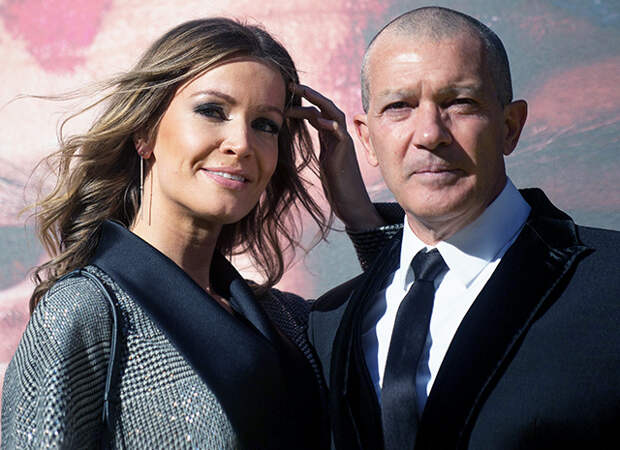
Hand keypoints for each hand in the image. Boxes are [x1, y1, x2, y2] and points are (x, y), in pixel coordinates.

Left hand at [287, 83, 383, 229]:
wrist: (351, 202)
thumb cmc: (336, 186)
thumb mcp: (323, 163)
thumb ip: (318, 149)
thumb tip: (304, 145)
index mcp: (330, 138)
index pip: (316, 113)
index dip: (302, 102)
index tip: (285, 95)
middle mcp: (338, 136)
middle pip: (325, 107)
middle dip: (308, 94)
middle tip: (290, 85)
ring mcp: (344, 142)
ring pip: (333, 113)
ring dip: (317, 101)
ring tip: (302, 92)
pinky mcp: (346, 152)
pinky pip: (340, 132)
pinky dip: (330, 123)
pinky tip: (319, 117)